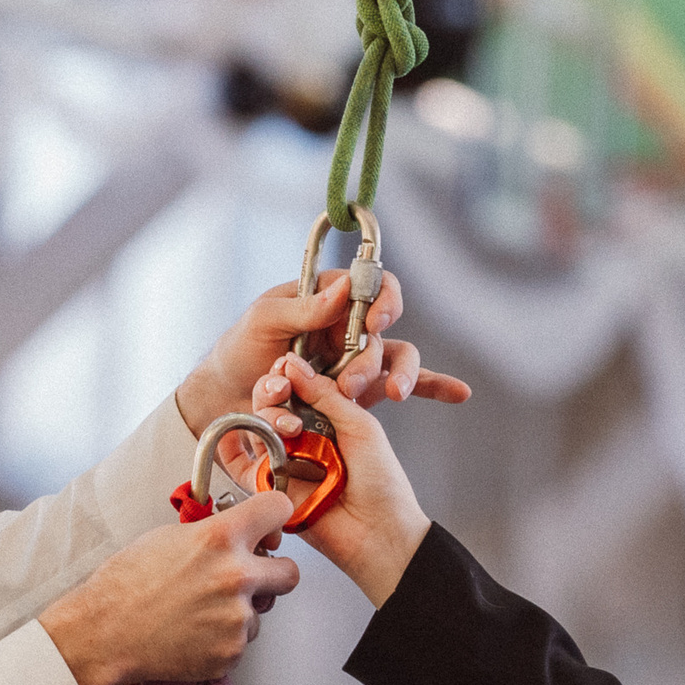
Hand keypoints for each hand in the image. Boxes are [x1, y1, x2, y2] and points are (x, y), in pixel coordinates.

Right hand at [40, 490, 299, 684]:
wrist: (104, 634)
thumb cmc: (125, 585)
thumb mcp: (168, 538)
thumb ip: (213, 533)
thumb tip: (241, 535)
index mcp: (220, 538)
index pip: (278, 509)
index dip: (274, 518)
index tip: (268, 528)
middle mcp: (236, 577)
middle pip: (290, 572)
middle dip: (273, 574)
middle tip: (249, 579)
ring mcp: (236, 619)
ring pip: (262, 612)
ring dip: (240, 611)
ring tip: (199, 612)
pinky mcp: (231, 652)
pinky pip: (241, 641)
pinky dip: (223, 639)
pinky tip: (193, 633)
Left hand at [174, 271, 467, 435]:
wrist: (225, 397)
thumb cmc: (240, 348)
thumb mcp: (264, 320)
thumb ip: (303, 307)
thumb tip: (345, 287)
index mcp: (328, 299)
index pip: (372, 287)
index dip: (382, 300)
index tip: (373, 322)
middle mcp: (348, 327)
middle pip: (382, 334)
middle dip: (372, 359)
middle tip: (352, 383)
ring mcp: (355, 361)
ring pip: (392, 363)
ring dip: (395, 379)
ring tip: (390, 397)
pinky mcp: (358, 394)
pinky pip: (397, 386)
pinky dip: (432, 387)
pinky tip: (459, 393)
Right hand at [249, 354, 431, 605]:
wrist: (379, 534)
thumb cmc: (381, 485)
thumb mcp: (360, 427)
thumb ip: (325, 394)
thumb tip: (294, 367)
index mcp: (331, 419)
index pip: (299, 387)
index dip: (288, 375)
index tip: (284, 365)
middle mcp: (306, 438)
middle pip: (273, 405)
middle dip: (272, 393)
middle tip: (281, 391)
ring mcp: (287, 461)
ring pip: (257, 428)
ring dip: (262, 419)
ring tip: (283, 425)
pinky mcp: (270, 487)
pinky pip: (243, 466)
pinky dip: (231, 449)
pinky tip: (228, 434)